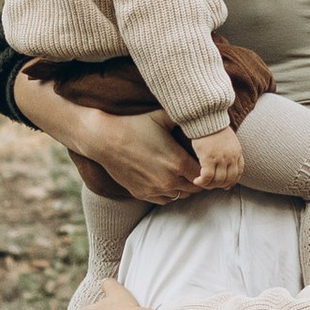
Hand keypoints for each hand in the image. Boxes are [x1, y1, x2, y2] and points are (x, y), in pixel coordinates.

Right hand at [14, 76, 199, 204]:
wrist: (103, 139)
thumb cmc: (133, 124)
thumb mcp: (161, 117)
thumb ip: (184, 117)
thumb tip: (201, 110)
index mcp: (178, 163)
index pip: (205, 174)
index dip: (207, 168)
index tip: (204, 160)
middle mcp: (169, 181)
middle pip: (195, 188)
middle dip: (198, 178)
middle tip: (196, 167)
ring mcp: (155, 190)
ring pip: (180, 195)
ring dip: (184, 186)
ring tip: (181, 172)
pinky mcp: (142, 194)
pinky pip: (164, 200)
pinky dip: (169, 192)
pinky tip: (167, 179)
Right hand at [191, 126, 245, 191]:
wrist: (207, 117)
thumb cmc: (213, 126)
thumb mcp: (227, 139)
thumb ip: (229, 150)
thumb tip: (225, 162)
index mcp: (237, 152)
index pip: (238, 173)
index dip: (231, 181)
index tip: (224, 185)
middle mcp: (231, 157)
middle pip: (229, 179)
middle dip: (220, 185)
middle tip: (210, 184)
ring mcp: (221, 159)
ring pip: (218, 180)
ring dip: (209, 185)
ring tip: (202, 183)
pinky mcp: (209, 158)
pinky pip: (207, 177)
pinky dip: (202, 182)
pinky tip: (196, 180)